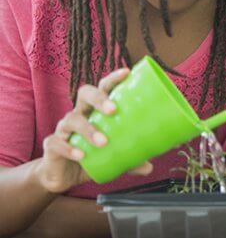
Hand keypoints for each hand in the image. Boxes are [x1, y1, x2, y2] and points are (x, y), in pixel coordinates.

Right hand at [35, 68, 152, 193]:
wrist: (63, 177)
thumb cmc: (92, 157)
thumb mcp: (113, 157)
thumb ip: (130, 159)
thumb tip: (149, 166)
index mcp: (95, 110)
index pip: (103, 88)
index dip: (113, 78)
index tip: (127, 72)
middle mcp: (79, 113)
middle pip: (85, 94)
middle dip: (99, 98)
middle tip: (113, 109)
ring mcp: (63, 128)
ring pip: (72, 119)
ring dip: (88, 129)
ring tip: (102, 142)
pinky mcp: (52, 145)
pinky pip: (57, 142)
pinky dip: (69, 148)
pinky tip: (81, 155)